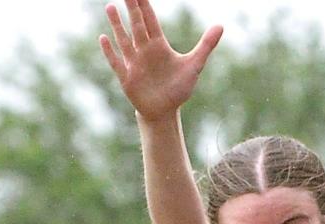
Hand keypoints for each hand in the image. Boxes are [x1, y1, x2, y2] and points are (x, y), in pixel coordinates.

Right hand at [99, 0, 222, 121]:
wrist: (165, 111)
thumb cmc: (178, 88)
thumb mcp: (194, 65)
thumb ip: (206, 45)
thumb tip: (221, 25)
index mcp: (158, 45)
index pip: (150, 20)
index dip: (145, 4)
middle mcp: (144, 50)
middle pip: (137, 25)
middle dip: (131, 8)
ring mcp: (134, 63)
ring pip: (124, 40)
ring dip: (118, 25)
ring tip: (111, 7)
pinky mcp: (127, 78)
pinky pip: (117, 62)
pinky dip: (110, 51)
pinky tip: (103, 38)